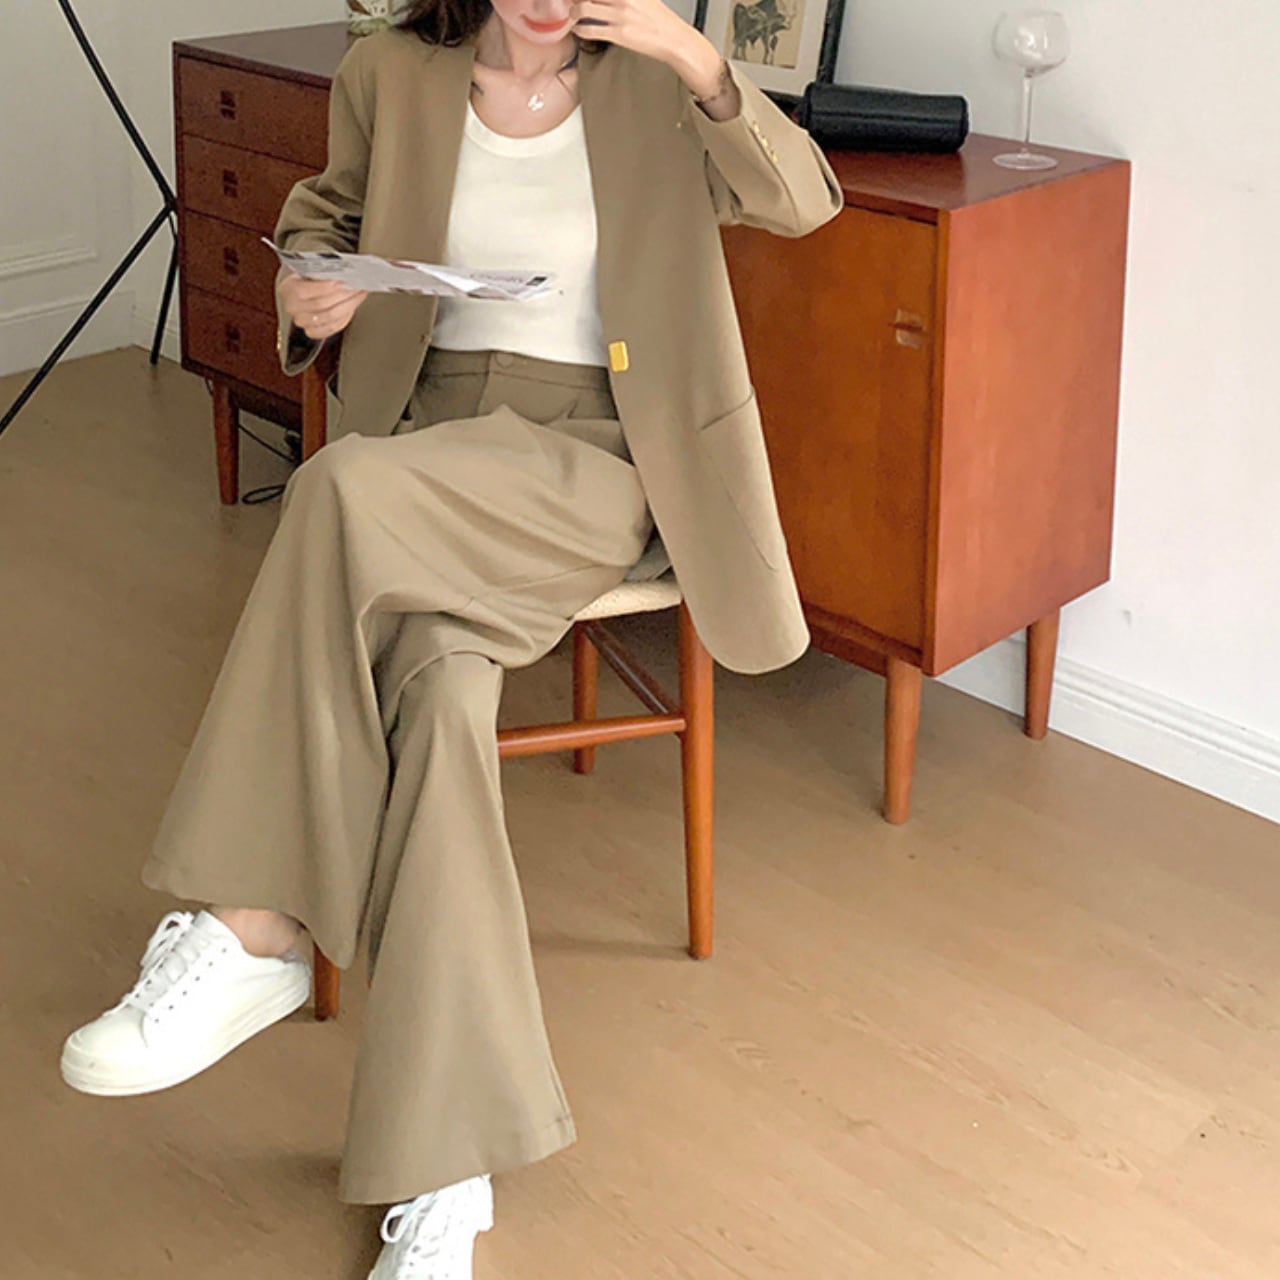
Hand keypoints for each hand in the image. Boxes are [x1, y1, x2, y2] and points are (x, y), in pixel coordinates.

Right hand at [279, 270, 368, 341]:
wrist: (303, 290)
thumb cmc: (308, 278)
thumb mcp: (310, 270)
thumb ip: (322, 273)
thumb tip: (344, 274)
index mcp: (288, 288)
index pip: (308, 290)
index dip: (328, 287)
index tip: (343, 281)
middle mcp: (292, 307)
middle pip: (321, 305)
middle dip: (343, 295)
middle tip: (356, 287)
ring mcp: (302, 321)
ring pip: (330, 317)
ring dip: (348, 305)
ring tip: (359, 295)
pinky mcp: (313, 331)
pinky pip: (333, 328)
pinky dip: (345, 317)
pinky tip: (352, 307)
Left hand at [572, 0, 723, 96]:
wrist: (674, 39)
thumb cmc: (659, 19)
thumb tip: (606, 1)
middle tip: (570, 2)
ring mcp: (620, 14)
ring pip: (583, 7)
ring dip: (573, 11)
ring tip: (573, 15)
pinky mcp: (619, 34)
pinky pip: (590, 30)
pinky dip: (579, 29)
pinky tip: (578, 29)